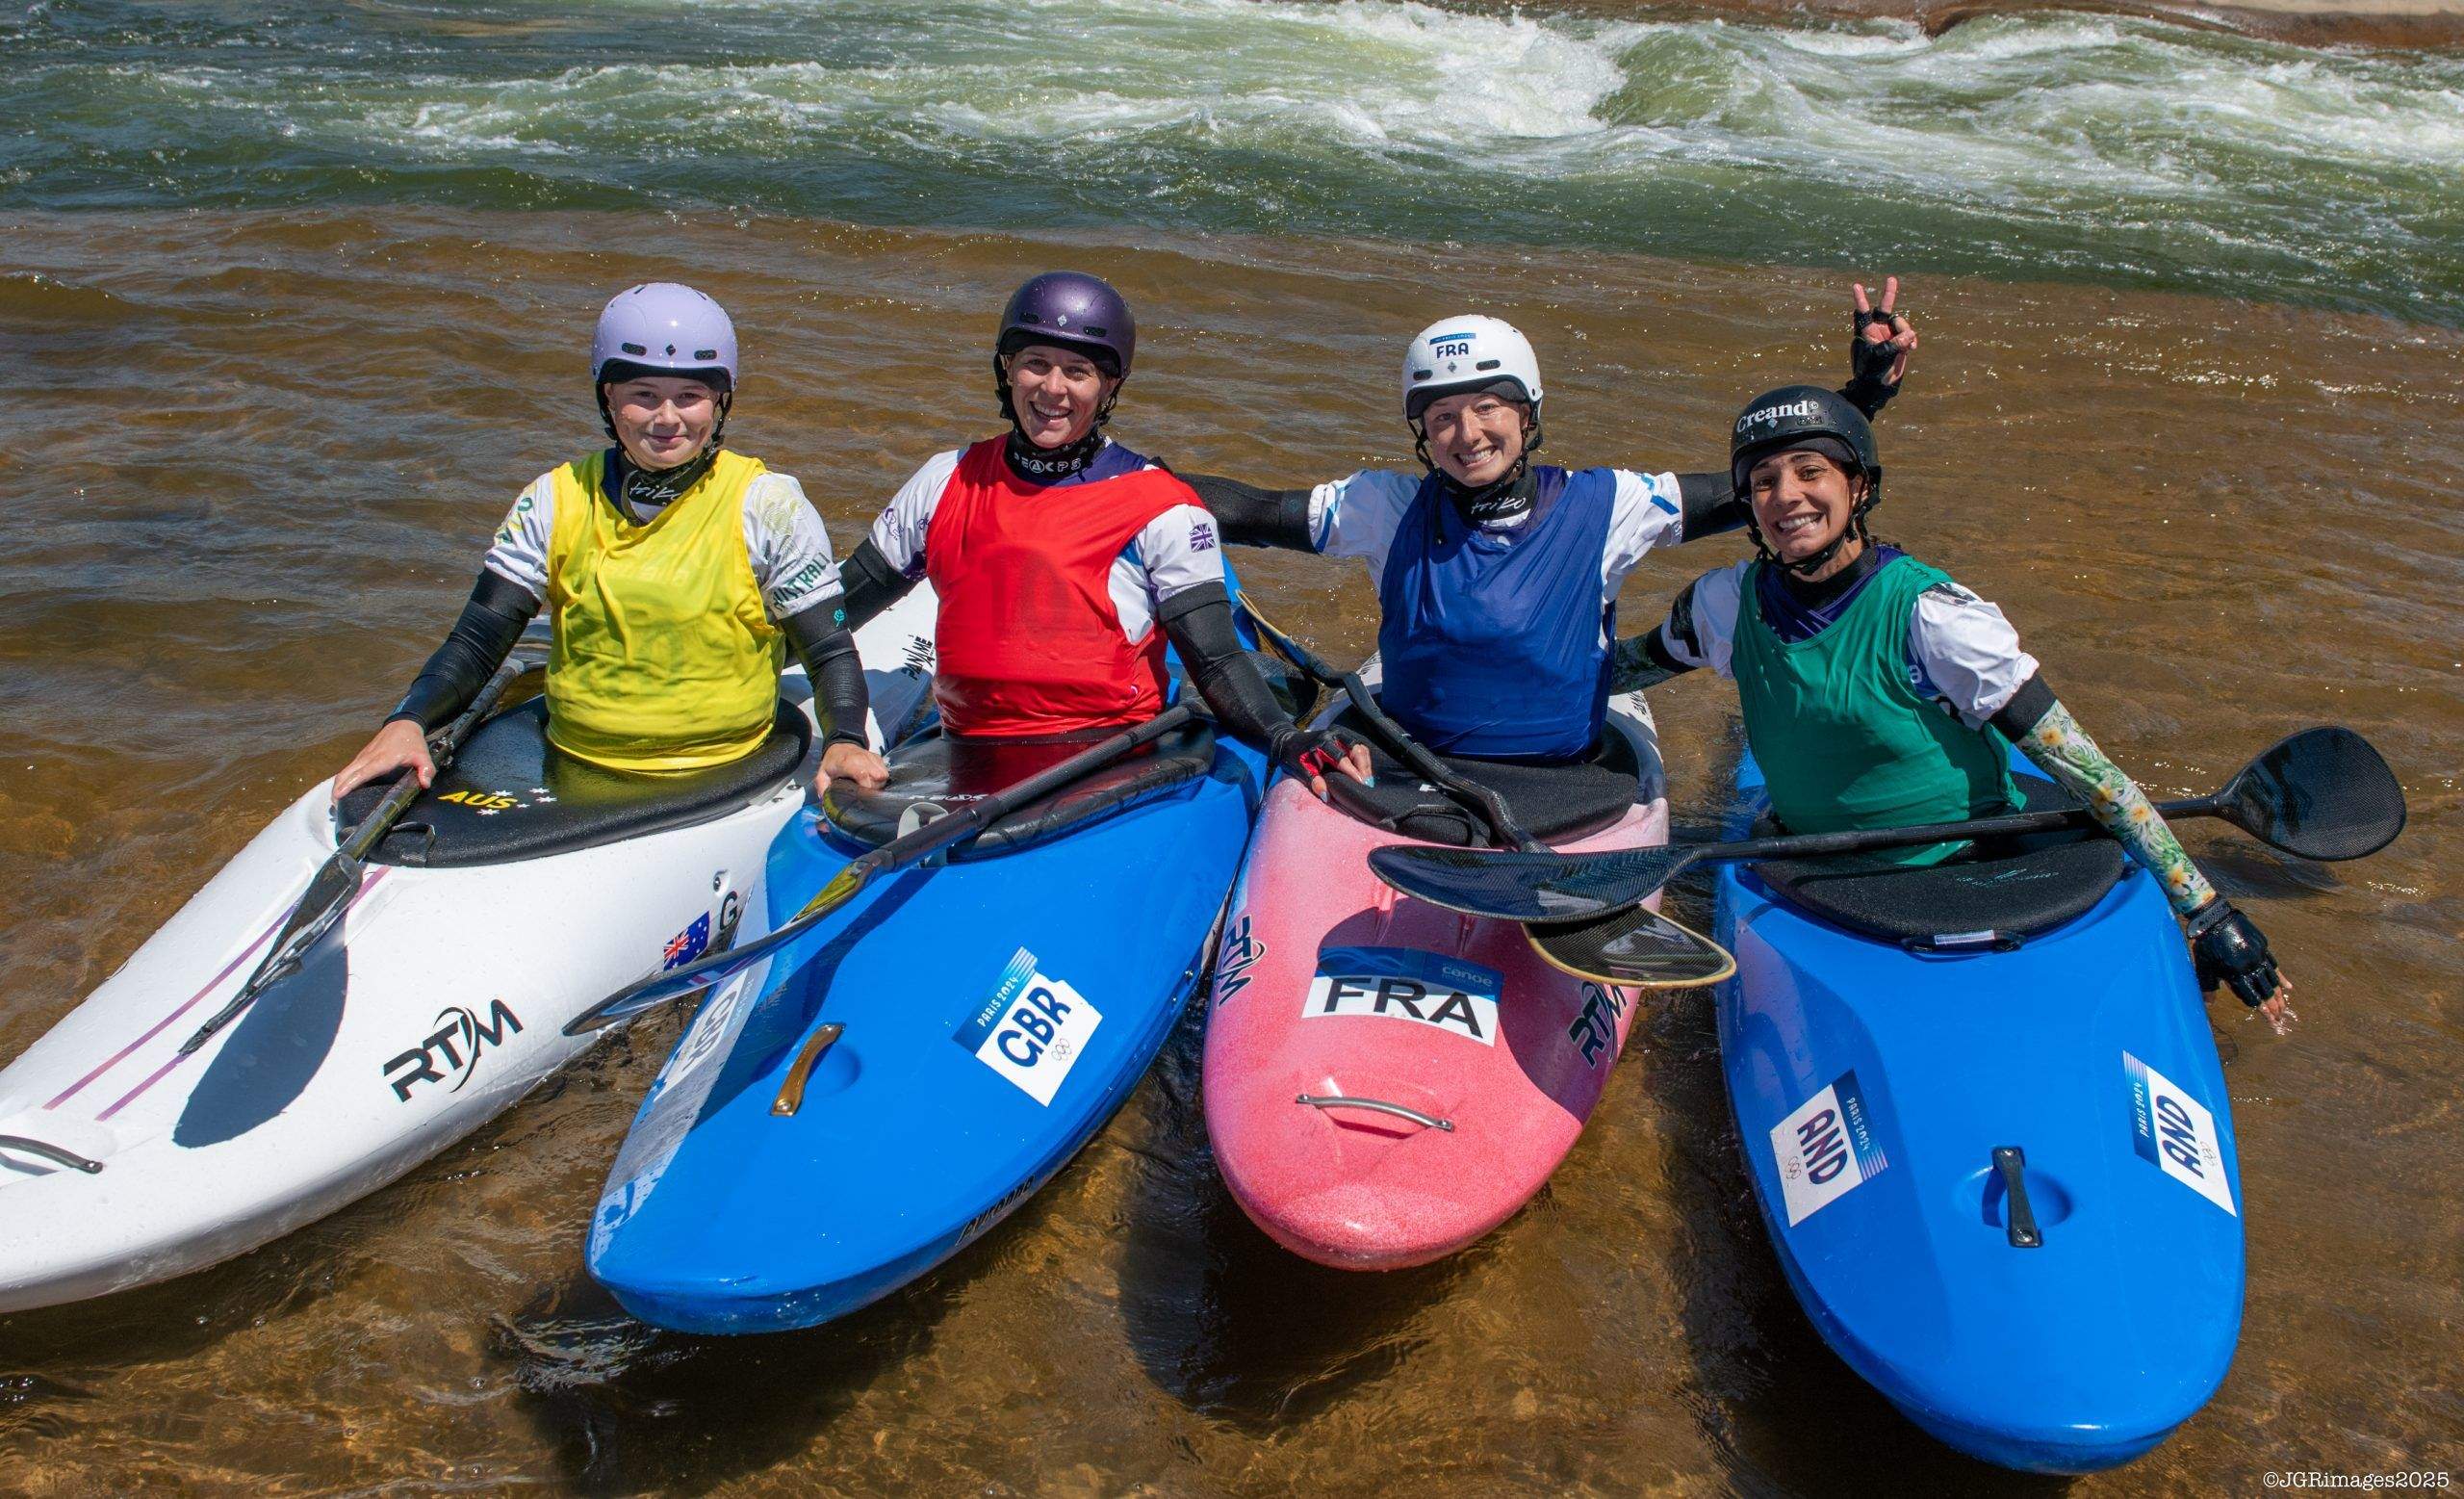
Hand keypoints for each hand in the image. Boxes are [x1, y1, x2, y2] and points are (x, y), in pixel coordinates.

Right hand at [333, 719, 435, 802]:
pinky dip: (343, 778)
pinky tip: (343, 788)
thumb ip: (427, 769)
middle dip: (338, 788)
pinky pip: (349, 768)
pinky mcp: (362, 756)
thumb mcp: (423, 755)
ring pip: (345, 770)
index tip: (338, 794)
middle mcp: (368, 758)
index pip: (363, 773)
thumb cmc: (412, 741)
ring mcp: (363, 756)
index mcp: (382, 759)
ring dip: (338, 784)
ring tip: (335, 800)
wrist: (404, 724)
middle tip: (334, 804)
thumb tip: (425, 783)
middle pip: (347, 773)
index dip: (350, 783)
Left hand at [816, 741, 889, 796]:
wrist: (839, 747)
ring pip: (884, 775)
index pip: (863, 774)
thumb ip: (823, 788)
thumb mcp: (822, 775)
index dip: (866, 787)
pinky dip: (881, 779)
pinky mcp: (878, 758)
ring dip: (878, 784)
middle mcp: (862, 758)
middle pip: (877, 777)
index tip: (862, 796)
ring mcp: (871, 757)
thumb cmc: (831, 763)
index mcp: (847, 762)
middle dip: (873, 789)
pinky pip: (886, 772)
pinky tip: (872, 781)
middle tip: (864, 793)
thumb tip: (826, 803)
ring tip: (868, 788)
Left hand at [1276, 727, 1374, 801]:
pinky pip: (1358, 746)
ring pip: (1360, 747)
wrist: (1289, 742)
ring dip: (1366, 763)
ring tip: (1368, 779)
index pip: (1341, 759)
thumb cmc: (1294, 759)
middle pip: (1356, 750)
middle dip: (1364, 767)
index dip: (1352, 772)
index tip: (1361, 784)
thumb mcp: (1300, 771)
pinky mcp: (1342, 736)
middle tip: (1368, 784)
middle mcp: (1332, 736)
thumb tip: (1326, 796)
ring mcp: (1338, 734)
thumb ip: (1314, 782)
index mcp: (1320, 744)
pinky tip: (1364, 770)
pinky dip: (1364, 758)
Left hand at [1849, 276, 1917, 393]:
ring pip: (1901, 323)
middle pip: (1885, 308)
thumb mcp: (1882, 355)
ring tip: (1906, 346)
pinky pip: (1909, 334)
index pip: (1862, 312)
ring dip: (1905, 332)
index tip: (1856, 285)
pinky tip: (1911, 348)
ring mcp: (1889, 334)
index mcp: (1866, 332)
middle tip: (1891, 279)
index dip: (1860, 299)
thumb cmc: (1872, 371)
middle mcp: (1877, 330)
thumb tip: (1910, 334)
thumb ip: (1896, 342)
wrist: (1880, 385)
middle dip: (1889, 294)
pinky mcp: (1900, 341)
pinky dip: (1911, 339)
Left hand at [2190, 901, 2296, 1034]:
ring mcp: (2259, 955)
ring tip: (2285, 1007)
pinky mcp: (2262, 946)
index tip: (2272, 1021)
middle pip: (2266, 990)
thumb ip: (2207, 986)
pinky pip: (2274, 965)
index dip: (2263, 1010)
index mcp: (2236, 973)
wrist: (2214, 917)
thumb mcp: (2203, 966)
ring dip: (2280, 994)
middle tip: (2281, 1018)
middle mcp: (2251, 966)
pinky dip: (2281, 977)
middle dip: (2274, 1006)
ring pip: (2273, 979)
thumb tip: (2208, 1004)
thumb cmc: (2205, 944)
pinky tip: (2289, 987)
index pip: (2253, 997)